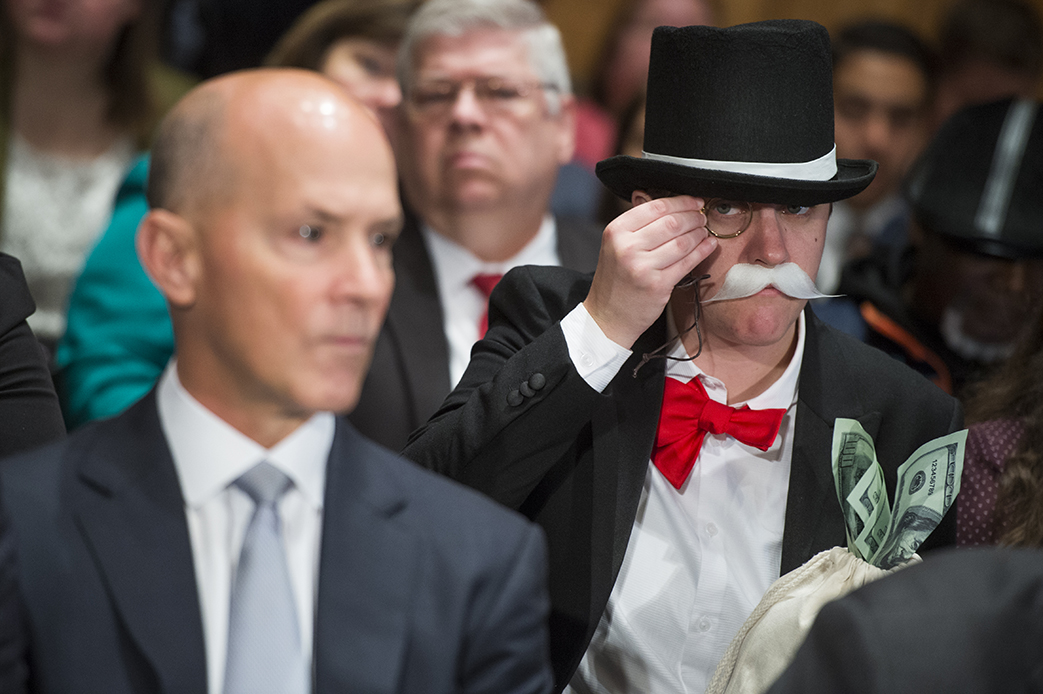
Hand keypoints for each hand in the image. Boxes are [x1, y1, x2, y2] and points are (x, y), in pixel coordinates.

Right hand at [583, 195, 716, 348]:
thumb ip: (638, 225)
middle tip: (702, 217)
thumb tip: (670, 204)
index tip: (694, 201)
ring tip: (704, 231)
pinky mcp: (658, 285)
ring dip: (699, 233)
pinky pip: (687, 262)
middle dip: (693, 217)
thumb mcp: (615, 245)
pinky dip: (702, 251)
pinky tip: (708, 245)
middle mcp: (627, 247)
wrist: (607, 315)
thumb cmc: (615, 279)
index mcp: (616, 231)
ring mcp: (642, 267)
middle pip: (672, 222)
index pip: (655, 207)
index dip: (681, 202)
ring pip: (682, 241)